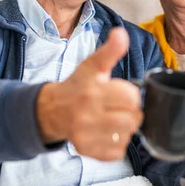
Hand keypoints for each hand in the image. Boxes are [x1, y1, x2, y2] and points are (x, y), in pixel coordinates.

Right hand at [35, 27, 142, 160]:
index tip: (123, 93)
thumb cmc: (78, 85)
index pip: (131, 97)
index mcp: (91, 91)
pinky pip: (117, 152)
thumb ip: (110, 50)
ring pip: (126, 136)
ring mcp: (85, 135)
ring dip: (126, 129)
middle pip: (132, 119)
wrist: (52, 110)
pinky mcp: (86, 150)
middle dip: (131, 112)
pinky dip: (118, 143)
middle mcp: (87, 115)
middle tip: (121, 107)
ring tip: (115, 119)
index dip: (132, 95)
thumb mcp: (93, 65)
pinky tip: (108, 132)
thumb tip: (120, 33)